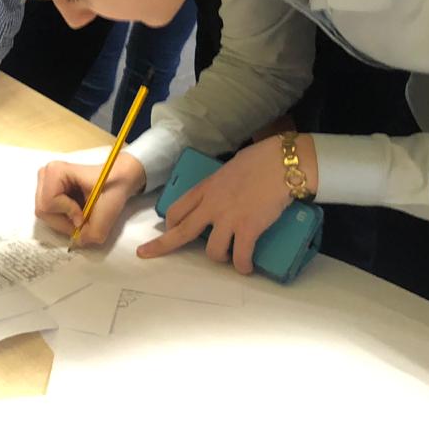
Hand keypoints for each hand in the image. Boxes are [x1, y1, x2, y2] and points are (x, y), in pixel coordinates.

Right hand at [35, 154, 145, 245]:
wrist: (119, 179)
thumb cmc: (113, 188)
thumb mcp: (107, 213)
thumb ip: (92, 233)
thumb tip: (78, 243)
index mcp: (55, 171)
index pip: (49, 204)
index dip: (68, 213)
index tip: (85, 215)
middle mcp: (45, 174)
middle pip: (43, 210)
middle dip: (63, 221)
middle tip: (83, 220)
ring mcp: (43, 181)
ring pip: (44, 213)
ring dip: (63, 220)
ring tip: (80, 215)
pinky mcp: (47, 190)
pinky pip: (48, 212)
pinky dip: (63, 218)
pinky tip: (75, 211)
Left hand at [137, 135, 317, 272]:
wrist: (281, 164)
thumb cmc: (259, 160)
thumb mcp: (229, 170)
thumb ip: (221, 185)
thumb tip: (225, 191)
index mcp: (205, 189)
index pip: (177, 209)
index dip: (170, 224)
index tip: (167, 230)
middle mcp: (211, 205)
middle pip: (180, 231)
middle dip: (162, 245)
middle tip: (147, 254)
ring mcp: (228, 218)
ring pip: (212, 250)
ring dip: (219, 258)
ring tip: (229, 258)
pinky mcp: (248, 229)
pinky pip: (239, 255)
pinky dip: (242, 265)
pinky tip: (246, 268)